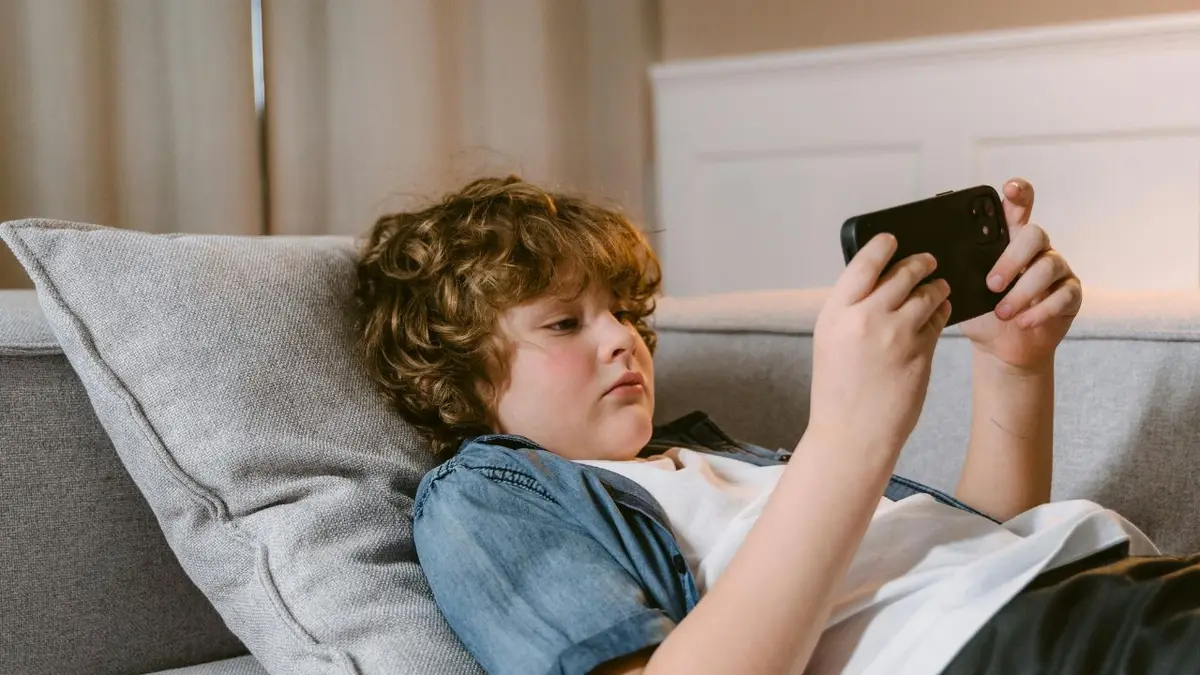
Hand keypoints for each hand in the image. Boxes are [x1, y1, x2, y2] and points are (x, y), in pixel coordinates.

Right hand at [809, 233, 951, 454]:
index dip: (882, 246)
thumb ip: (850, 310)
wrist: (852, 433)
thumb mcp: (831, 341)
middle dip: (920, 262)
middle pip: (902, 273)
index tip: (892, 239)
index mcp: (836, 314)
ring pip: (927, 293)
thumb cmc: (838, 390)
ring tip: (939, 287)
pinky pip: (938, 320)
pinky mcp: (921, 353)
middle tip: (927, 260)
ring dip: (936, 286)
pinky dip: (941, 312)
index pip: (864, 263)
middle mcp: (865, 319)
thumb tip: (878, 280)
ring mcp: (896, 336)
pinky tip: (939, 313)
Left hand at [959, 179, 1081, 371]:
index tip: (1009, 188)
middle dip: (1011, 260)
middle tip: (991, 285)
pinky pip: (1063, 295)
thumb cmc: (981, 311)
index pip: (1018, 206)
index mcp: (1008, 239)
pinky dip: (1040, 311)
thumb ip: (961, 268)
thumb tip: (939, 257)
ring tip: (1002, 313)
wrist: (1000, 346)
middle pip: (1034, 234)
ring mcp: (1057, 269)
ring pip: (1048, 266)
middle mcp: (1036, 249)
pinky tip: (1023, 322)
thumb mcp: (965, 289)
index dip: (1018, 193)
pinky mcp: (1070, 294)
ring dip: (1022, 292)